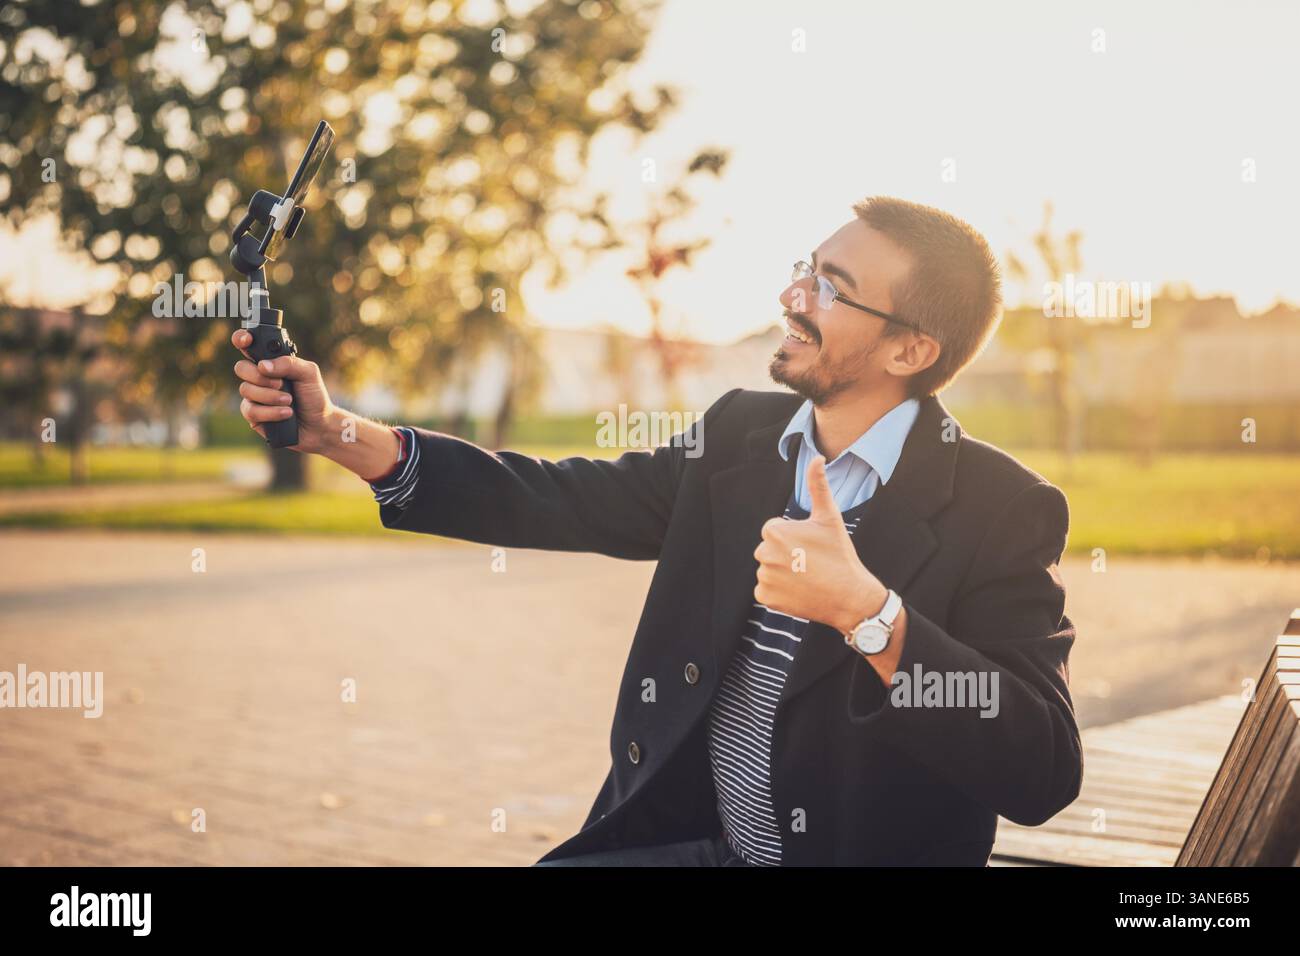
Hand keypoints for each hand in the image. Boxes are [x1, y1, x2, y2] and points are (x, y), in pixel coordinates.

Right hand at [232, 329, 334, 453]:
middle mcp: (259, 377)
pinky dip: (270, 412)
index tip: (246, 340)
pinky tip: (286, 413)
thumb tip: (262, 366)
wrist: (319, 425)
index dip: (241, 339)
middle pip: (241, 368)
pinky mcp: (254, 416)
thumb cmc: (314, 396)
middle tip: (281, 383)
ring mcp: (254, 396)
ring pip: (245, 390)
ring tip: (289, 401)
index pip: (248, 346)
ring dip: (270, 396)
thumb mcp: (308, 373)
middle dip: (260, 377)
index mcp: (270, 362)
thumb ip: (288, 363)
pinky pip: (250, 410)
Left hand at [753, 455, 887, 633]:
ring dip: (783, 573)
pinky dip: (779, 592)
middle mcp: (763, 553)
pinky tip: (799, 591)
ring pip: (769, 570)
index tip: (811, 548)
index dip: (795, 538)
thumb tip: (818, 457)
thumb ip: (818, 486)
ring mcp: (764, 577)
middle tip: (810, 563)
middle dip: (786, 555)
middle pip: (769, 550)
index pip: (775, 531)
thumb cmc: (840, 554)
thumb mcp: (829, 517)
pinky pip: (766, 590)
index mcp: (774, 531)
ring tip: (807, 578)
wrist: (849, 596)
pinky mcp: (765, 597)